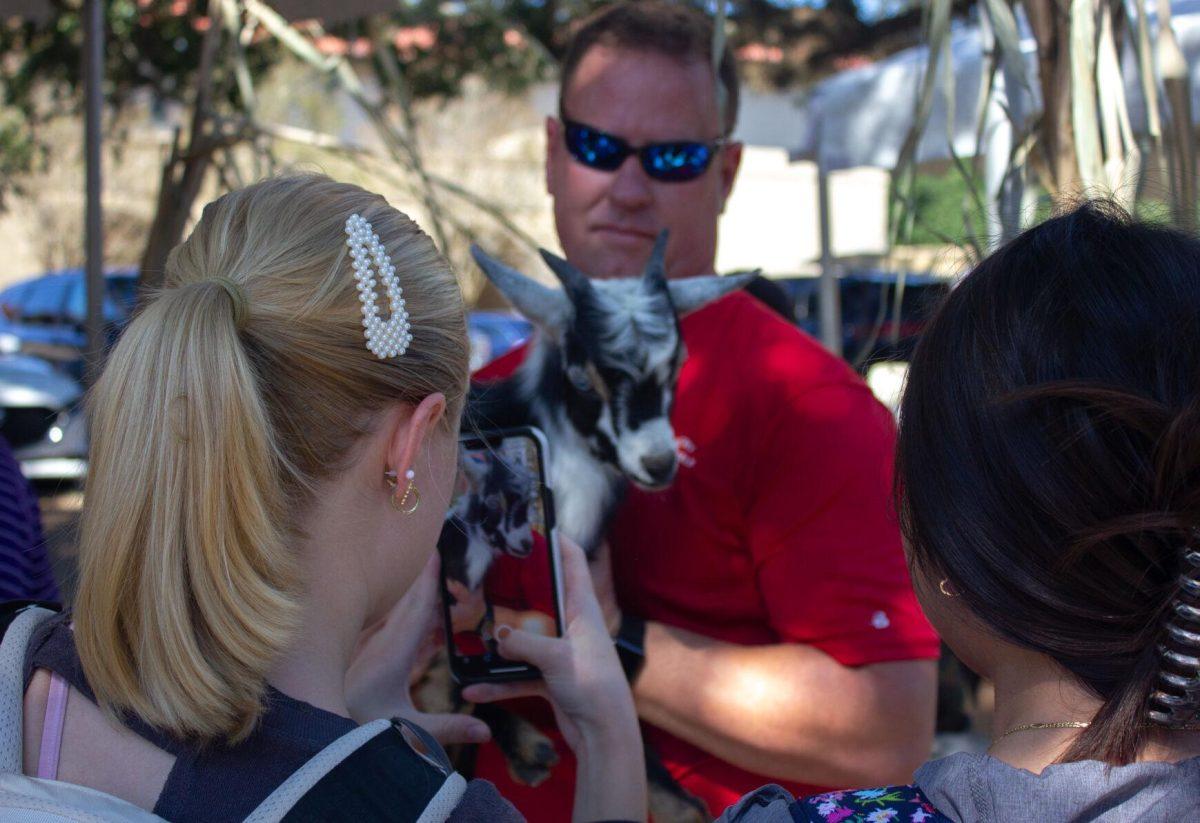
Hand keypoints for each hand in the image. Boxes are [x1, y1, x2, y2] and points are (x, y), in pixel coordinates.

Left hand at [344, 553, 490, 745]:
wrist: (311, 731)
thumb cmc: (355, 729)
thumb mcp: (407, 732)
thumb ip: (448, 729)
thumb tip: (487, 733)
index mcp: (394, 656)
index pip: (420, 610)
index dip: (432, 582)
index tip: (439, 553)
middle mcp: (380, 645)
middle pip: (408, 604)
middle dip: (425, 578)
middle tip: (439, 551)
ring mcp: (367, 649)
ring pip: (395, 612)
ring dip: (412, 593)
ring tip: (425, 572)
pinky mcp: (358, 657)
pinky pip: (385, 626)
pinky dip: (399, 614)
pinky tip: (406, 615)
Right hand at [461, 534, 635, 751]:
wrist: (605, 735)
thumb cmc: (593, 687)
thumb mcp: (556, 658)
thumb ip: (523, 642)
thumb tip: (495, 635)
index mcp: (582, 609)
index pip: (572, 562)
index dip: (555, 541)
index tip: (531, 524)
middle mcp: (572, 625)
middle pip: (540, 597)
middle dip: (513, 589)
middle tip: (483, 574)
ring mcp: (561, 651)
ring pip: (525, 636)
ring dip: (500, 640)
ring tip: (470, 631)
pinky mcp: (551, 677)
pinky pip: (519, 673)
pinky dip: (500, 681)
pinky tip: (475, 687)